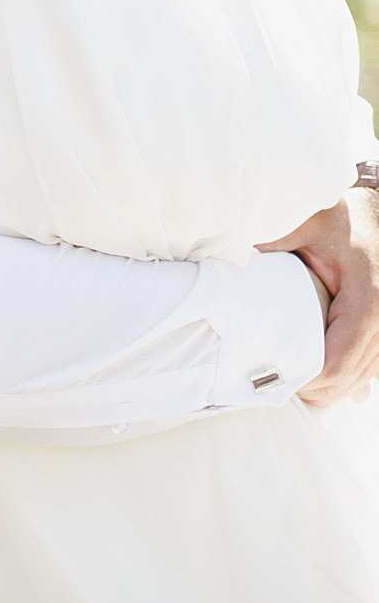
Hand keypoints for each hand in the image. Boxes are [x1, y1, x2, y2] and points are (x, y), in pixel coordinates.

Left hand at [260, 189, 378, 403]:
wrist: (375, 215)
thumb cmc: (342, 219)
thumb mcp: (309, 222)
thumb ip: (276, 238)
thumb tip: (238, 253)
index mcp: (368, 302)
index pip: (336, 361)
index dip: (305, 376)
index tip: (271, 373)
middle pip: (346, 379)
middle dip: (310, 387)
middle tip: (270, 381)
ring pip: (358, 380)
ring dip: (325, 387)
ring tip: (287, 379)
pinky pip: (365, 370)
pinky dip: (341, 378)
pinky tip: (313, 375)